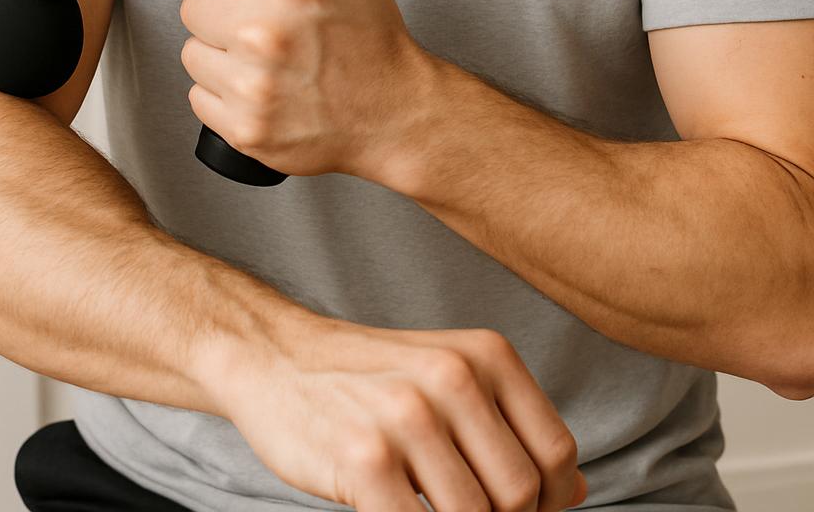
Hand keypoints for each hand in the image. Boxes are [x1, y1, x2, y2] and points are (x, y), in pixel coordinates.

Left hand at [178, 0, 425, 179]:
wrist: (397, 115)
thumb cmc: (376, 46)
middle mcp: (264, 29)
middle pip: (191, 7)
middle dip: (218, 12)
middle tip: (249, 21)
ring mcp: (251, 83)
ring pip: (191, 53)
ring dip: (217, 55)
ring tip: (255, 59)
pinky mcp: (245, 127)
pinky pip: (198, 97)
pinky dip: (222, 95)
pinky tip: (255, 89)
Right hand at [216, 316, 588, 510]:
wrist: (275, 356)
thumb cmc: (366, 376)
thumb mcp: (447, 374)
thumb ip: (509, 425)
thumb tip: (575, 492)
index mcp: (484, 355)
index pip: (556, 454)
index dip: (550, 502)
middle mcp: (454, 377)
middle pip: (522, 495)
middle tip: (461, 511)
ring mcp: (408, 417)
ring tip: (426, 508)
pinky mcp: (364, 459)